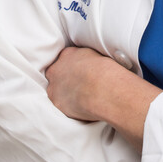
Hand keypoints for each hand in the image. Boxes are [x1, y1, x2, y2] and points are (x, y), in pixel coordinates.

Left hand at [46, 47, 160, 150]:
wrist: (104, 87)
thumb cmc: (107, 71)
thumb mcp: (99, 56)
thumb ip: (89, 59)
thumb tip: (93, 63)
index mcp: (68, 54)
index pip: (65, 59)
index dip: (72, 67)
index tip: (79, 74)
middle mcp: (57, 68)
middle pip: (56, 73)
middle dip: (64, 79)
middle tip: (78, 86)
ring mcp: (54, 86)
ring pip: (56, 90)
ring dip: (65, 93)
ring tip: (80, 99)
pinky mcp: (57, 102)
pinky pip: (60, 104)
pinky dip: (68, 106)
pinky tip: (80, 107)